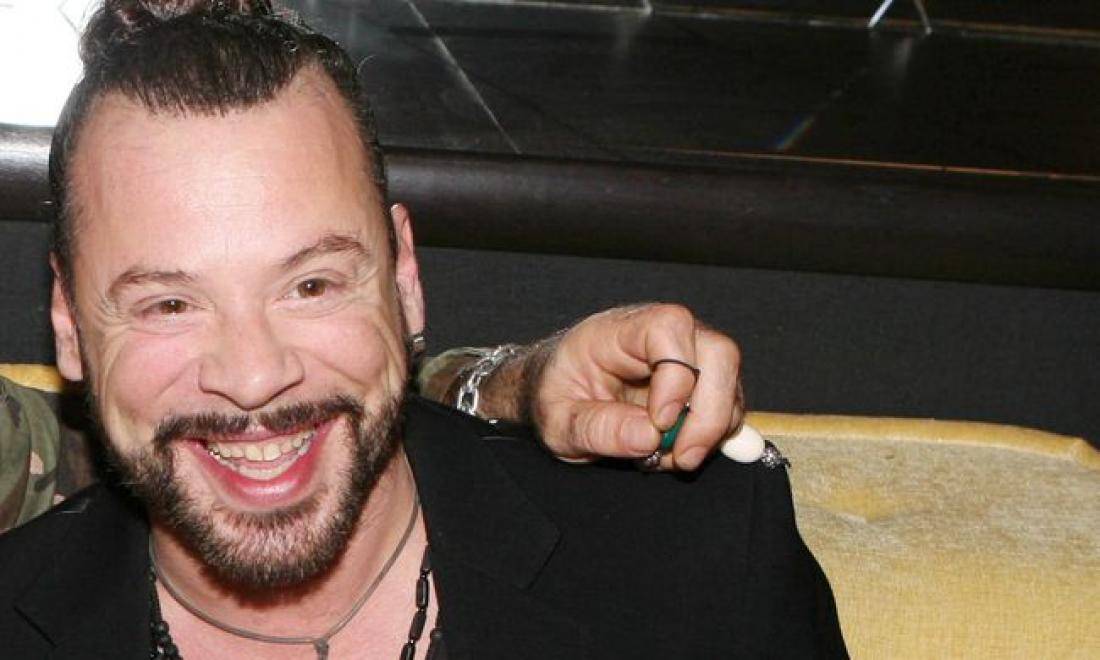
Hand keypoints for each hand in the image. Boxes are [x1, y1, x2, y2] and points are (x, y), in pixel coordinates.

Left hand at [525, 304, 743, 469]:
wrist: (554, 395)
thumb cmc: (554, 395)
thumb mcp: (556, 419)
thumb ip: (596, 427)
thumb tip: (648, 435)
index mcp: (620, 330)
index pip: (668, 328)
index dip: (675, 375)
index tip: (659, 422)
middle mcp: (662, 336)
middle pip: (717, 351)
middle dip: (710, 411)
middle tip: (683, 455)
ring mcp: (687, 358)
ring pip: (729, 382)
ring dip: (710, 430)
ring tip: (666, 456)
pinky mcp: (700, 386)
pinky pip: (726, 407)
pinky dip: (710, 437)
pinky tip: (673, 451)